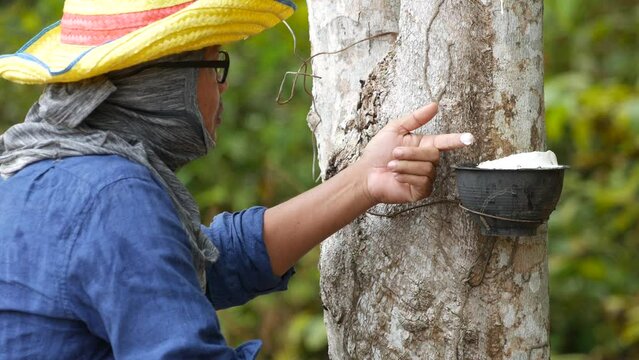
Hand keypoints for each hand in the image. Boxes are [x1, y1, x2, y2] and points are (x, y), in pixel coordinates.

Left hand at [356, 103, 473, 203]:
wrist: (366, 174)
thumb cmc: (378, 153)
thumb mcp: (395, 130)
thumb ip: (415, 118)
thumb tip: (434, 105)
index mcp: (424, 145)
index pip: (445, 141)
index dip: (457, 140)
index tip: (470, 138)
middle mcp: (427, 161)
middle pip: (433, 154)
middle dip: (411, 153)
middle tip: (394, 154)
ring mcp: (425, 177)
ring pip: (426, 168)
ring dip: (405, 166)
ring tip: (392, 166)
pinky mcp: (421, 191)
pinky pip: (423, 182)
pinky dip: (406, 177)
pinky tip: (396, 177)